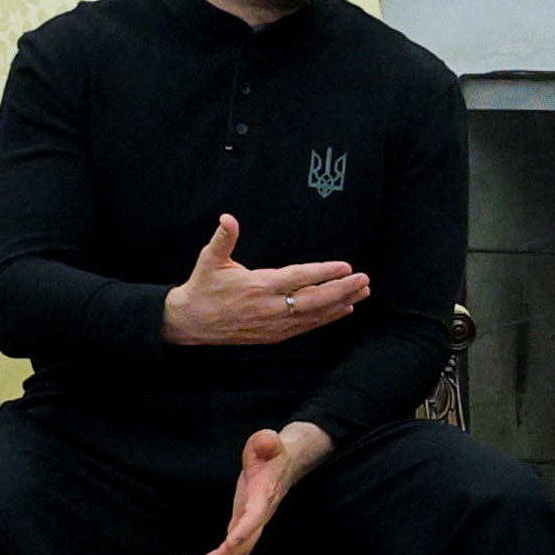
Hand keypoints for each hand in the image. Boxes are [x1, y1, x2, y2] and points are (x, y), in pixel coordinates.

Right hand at [162, 214, 369, 345]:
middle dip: (342, 290)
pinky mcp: (273, 336)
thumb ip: (223, 239)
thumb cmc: (203, 287)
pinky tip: (344, 309)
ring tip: (363, 292)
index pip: (298, 279)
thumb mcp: (209, 260)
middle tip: (364, 280)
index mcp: (258, 286)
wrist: (190, 323)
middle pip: (313, 300)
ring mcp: (273, 325)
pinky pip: (306, 327)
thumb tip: (228, 218)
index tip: (345, 266)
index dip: (323, 273)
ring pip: (314, 315)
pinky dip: (327, 318)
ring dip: (341, 303)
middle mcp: (269, 308)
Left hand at [189, 421, 333, 554]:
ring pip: (240, 552)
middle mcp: (260, 514)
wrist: (286, 462)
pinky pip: (234, 549)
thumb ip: (266, 441)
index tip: (228, 544)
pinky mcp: (243, 524)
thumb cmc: (273, 452)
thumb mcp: (269, 441)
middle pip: (246, 543)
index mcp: (264, 496)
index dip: (243, 532)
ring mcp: (252, 522)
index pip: (254, 517)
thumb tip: (266, 441)